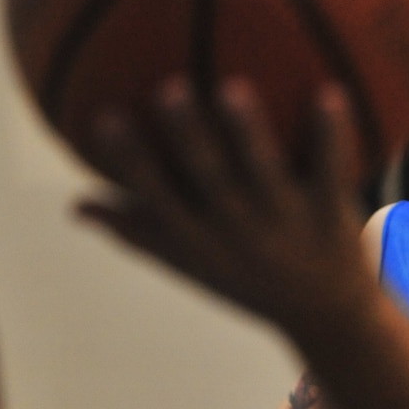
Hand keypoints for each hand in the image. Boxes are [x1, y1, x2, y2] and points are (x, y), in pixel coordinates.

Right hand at [75, 79, 373, 344]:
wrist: (329, 321)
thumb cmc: (250, 283)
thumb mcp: (191, 264)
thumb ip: (138, 231)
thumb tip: (76, 204)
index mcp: (203, 242)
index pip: (158, 200)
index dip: (131, 162)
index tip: (104, 117)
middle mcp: (241, 233)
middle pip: (210, 180)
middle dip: (189, 137)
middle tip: (169, 87)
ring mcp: (288, 224)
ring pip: (265, 173)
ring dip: (249, 132)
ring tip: (233, 87)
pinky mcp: (332, 215)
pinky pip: (331, 170)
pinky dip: (331, 135)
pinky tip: (329, 90)